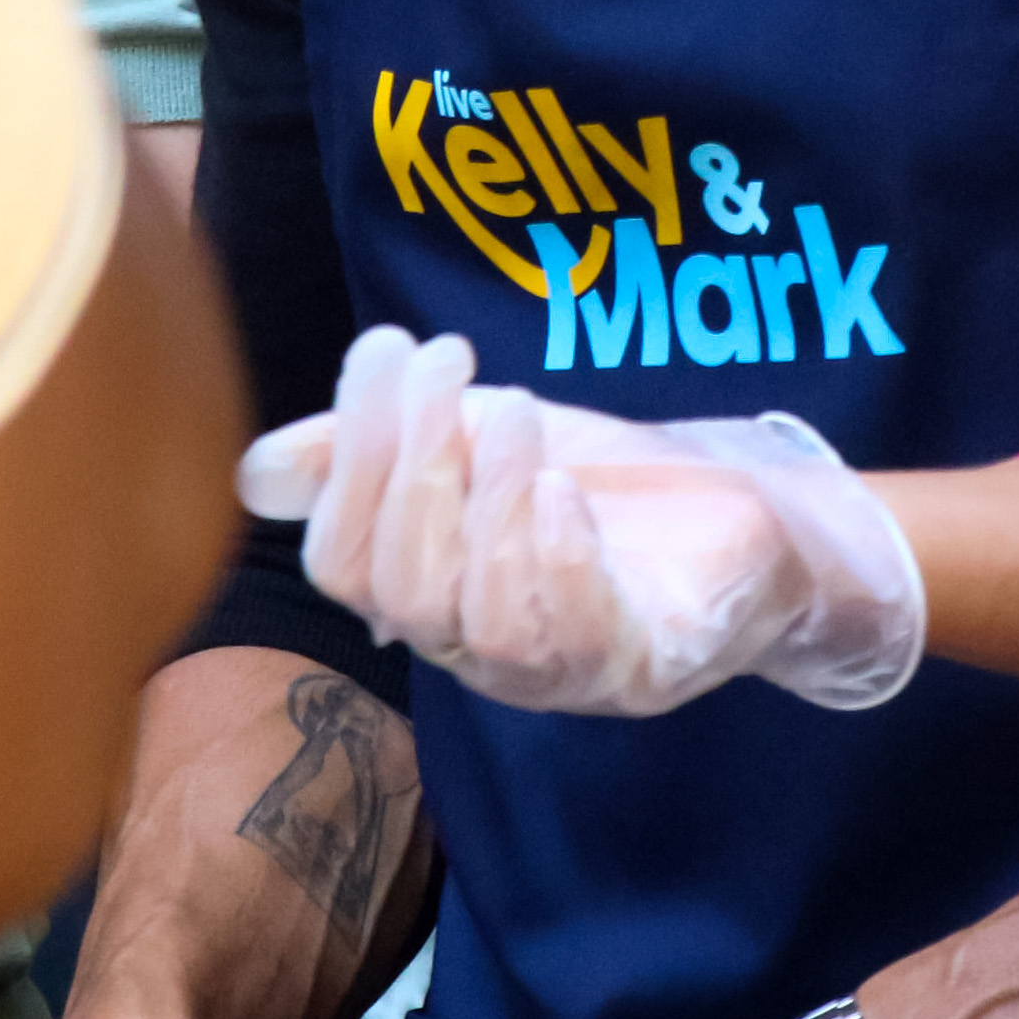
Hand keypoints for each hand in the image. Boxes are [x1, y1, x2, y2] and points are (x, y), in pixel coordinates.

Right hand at [239, 327, 923, 719]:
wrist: (768, 528)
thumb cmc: (621, 492)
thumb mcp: (499, 446)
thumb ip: (394, 449)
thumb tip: (251, 467)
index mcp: (435, 597)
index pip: (345, 561)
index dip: (351, 459)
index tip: (385, 346)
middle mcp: (481, 652)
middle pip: (402, 588)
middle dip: (411, 466)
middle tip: (445, 360)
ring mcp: (560, 671)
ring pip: (476, 619)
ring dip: (484, 504)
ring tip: (513, 413)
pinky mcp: (641, 668)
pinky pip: (573, 638)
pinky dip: (554, 558)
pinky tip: (563, 490)